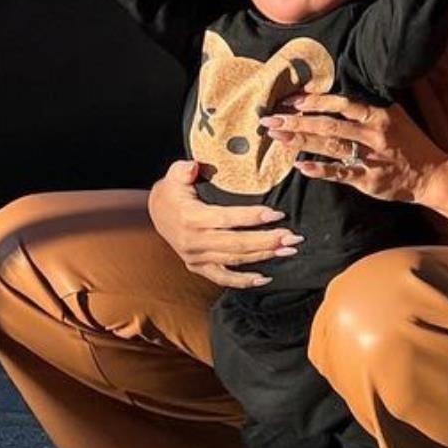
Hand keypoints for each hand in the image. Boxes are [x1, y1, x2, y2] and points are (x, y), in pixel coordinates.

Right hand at [146, 159, 299, 289]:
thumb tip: (193, 166)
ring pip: (235, 260)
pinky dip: (244, 281)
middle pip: (236, 244)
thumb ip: (183, 170)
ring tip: (288, 250)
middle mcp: (194, 242)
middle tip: (292, 237)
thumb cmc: (172, 191)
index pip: (227, 219)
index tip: (278, 214)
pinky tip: (266, 278)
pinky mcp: (198, 267)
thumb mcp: (174, 175)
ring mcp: (196, 258)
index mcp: (191, 218)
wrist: (155, 214)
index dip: (252, 217)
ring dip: (263, 256)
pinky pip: (223, 278)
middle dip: (267, 241)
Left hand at [264, 92, 445, 205]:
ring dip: (301, 141)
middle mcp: (373, 133)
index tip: (290, 100)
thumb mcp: (394, 116)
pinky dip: (321, 170)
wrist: (432, 173)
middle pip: (329, 124)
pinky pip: (341, 173)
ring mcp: (371, 156)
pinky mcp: (369, 179)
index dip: (314, 101)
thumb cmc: (409, 142)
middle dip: (297, 121)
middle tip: (270, 119)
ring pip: (331, 146)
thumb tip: (337, 96)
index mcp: (378, 114)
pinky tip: (301, 166)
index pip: (341, 103)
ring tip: (277, 137)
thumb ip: (367, 108)